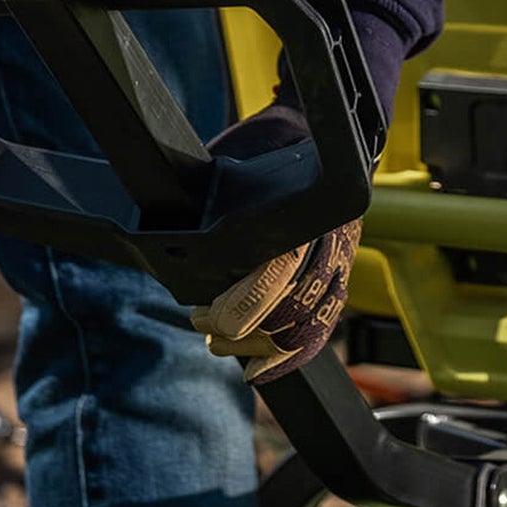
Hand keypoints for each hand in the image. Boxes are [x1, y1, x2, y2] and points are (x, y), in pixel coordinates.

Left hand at [190, 102, 362, 384]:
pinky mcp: (339, 278)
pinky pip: (323, 329)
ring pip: (307, 326)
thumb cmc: (256, 152)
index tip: (206, 317)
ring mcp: (339, 261)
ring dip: (259, 347)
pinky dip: (290, 358)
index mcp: (300, 211)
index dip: (241, 305)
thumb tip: (167, 244)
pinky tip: (258, 369)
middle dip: (242, 329)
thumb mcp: (228, 170)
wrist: (305, 136)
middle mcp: (327, 239)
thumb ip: (209, 208)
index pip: (277, 271)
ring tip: (220, 341)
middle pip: (292, 308)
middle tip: (203, 323)